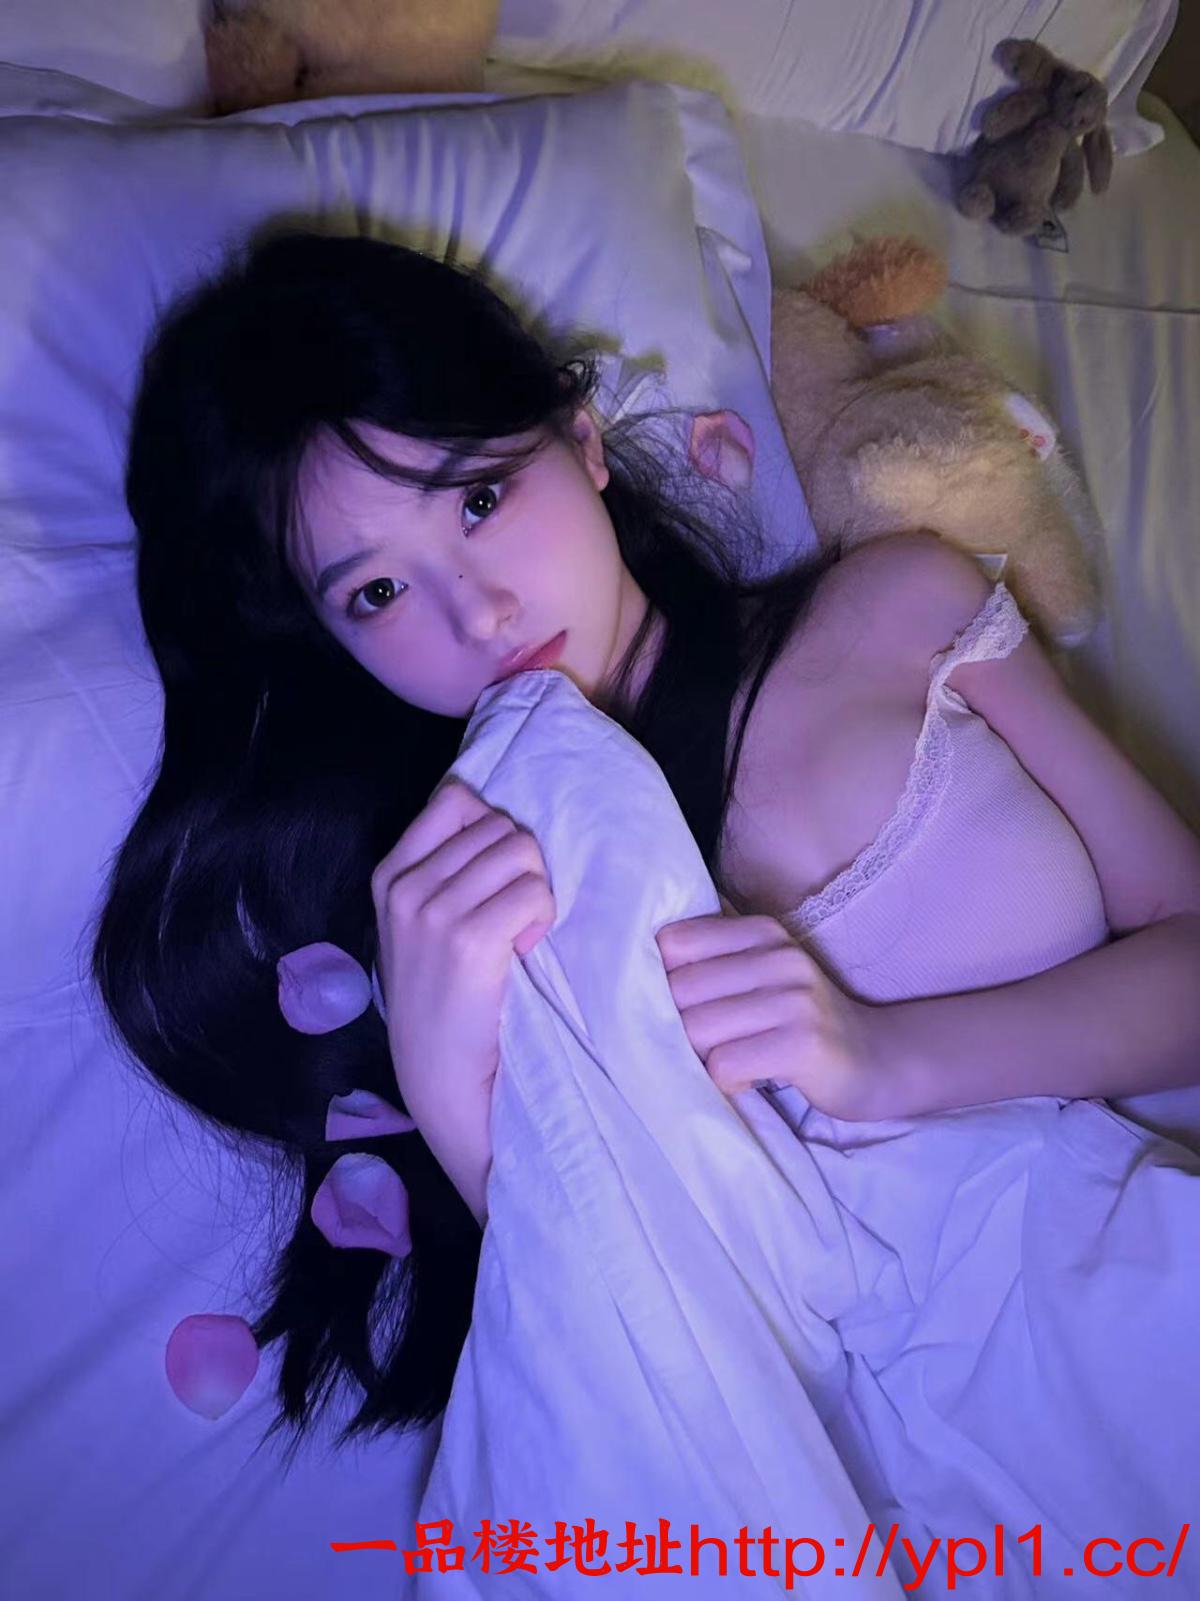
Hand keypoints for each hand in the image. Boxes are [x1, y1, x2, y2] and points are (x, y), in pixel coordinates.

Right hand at [370, 777, 555, 1220]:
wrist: (444, 1082)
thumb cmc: (448, 1004)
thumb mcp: (424, 927)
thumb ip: (449, 870)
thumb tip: (499, 816)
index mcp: (389, 874)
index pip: (456, 799)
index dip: (494, 831)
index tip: (495, 880)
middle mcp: (403, 886)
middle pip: (499, 825)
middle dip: (522, 866)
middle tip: (513, 921)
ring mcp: (430, 911)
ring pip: (521, 851)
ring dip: (537, 892)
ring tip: (519, 937)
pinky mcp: (467, 940)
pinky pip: (534, 892)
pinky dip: (543, 919)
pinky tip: (525, 953)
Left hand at [655, 907, 886, 1121]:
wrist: (874, 1059)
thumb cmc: (799, 1019)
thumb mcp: (762, 973)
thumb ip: (713, 960)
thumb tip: (635, 963)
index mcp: (762, 932)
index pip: (674, 944)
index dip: (659, 981)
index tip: (672, 1007)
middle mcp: (778, 957)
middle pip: (679, 992)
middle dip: (675, 1028)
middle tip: (698, 1047)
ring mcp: (793, 999)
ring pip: (696, 1030)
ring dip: (699, 1059)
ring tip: (726, 1062)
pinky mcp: (802, 1044)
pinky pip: (725, 1065)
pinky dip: (726, 1081)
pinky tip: (748, 1079)